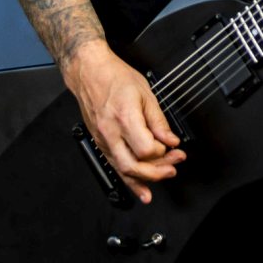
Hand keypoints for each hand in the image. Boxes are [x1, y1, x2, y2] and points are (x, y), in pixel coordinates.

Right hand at [62, 42, 184, 203]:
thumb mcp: (146, 93)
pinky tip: (141, 190)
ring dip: (145, 180)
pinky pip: (115, 166)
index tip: (171, 146)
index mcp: (125, 118)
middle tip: (173, 167)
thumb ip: (159, 121)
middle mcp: (111, 132)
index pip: (146, 149)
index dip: (162, 151)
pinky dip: (129, 181)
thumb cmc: (115, 77)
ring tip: (162, 179)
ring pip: (123, 170)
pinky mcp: (100, 143)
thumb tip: (171, 140)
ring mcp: (103, 140)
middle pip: (133, 166)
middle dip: (157, 172)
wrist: (89, 72)